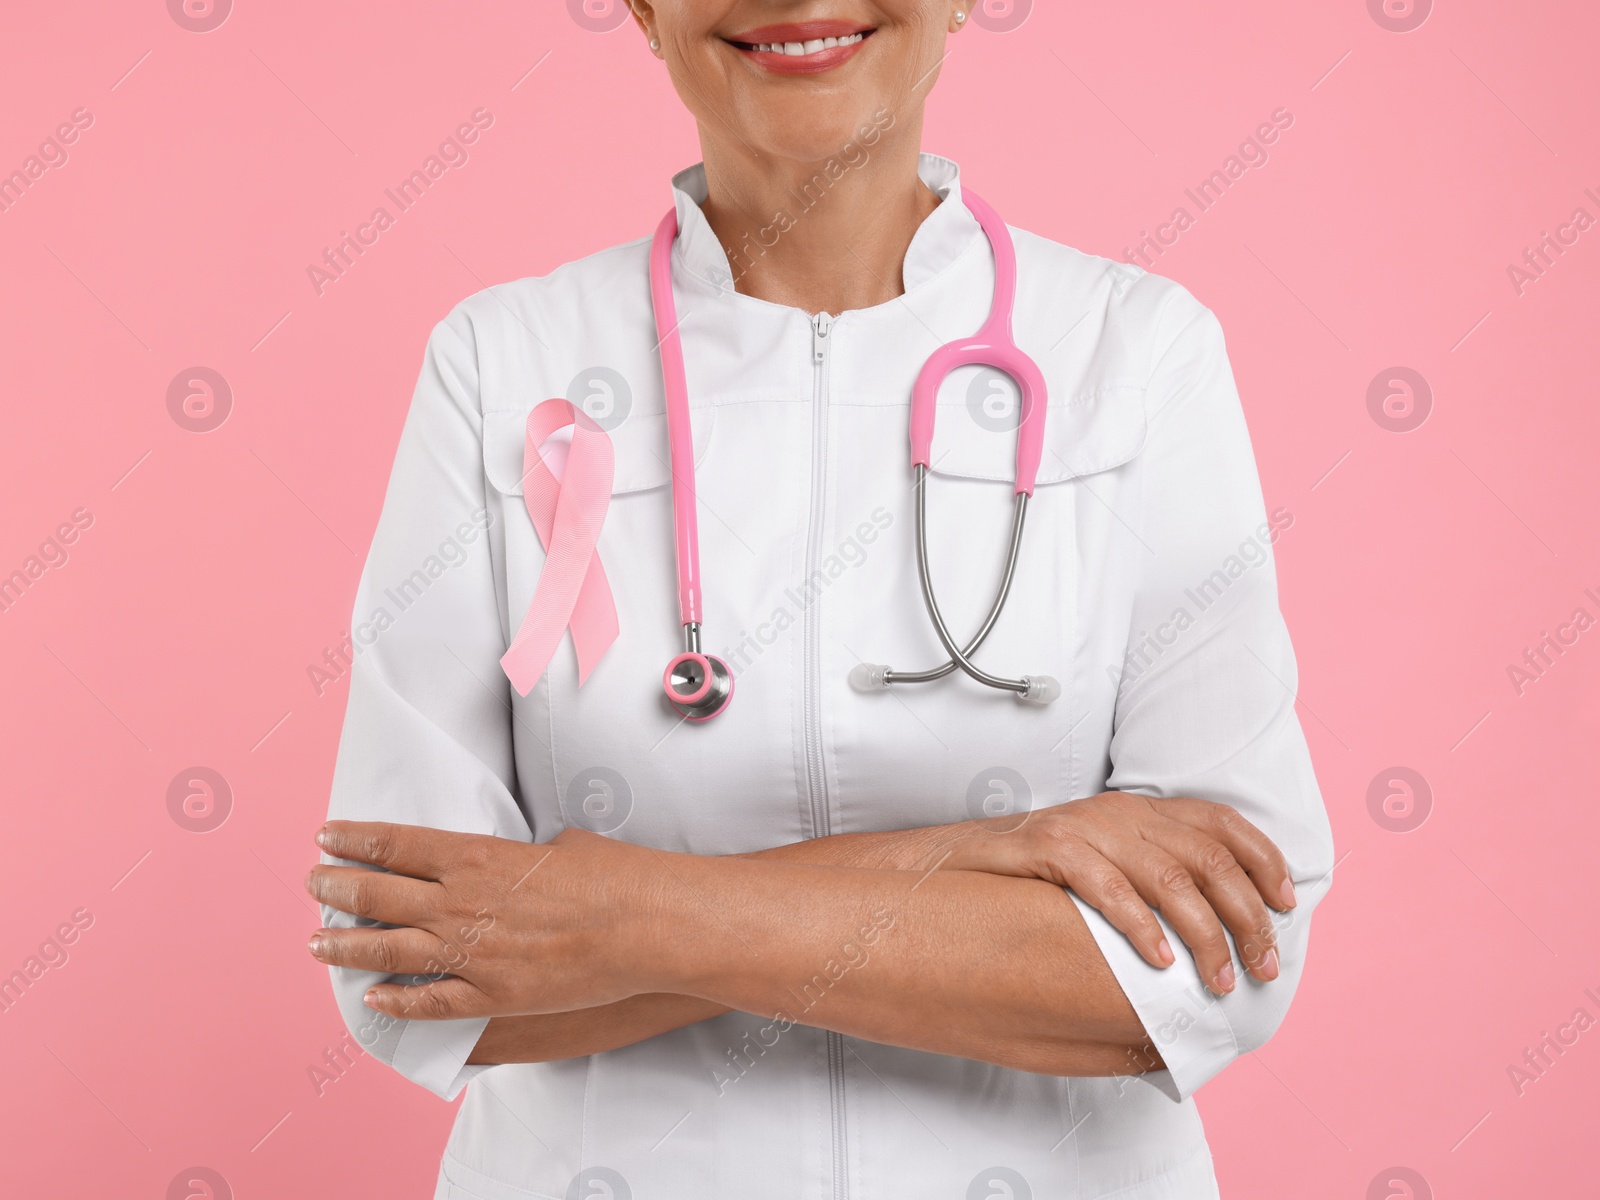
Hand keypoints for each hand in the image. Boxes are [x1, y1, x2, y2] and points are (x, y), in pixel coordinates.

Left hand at [305, 822, 658, 1020]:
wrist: (647, 925)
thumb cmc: (614, 875)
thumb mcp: (561, 843)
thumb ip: (522, 856)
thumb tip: (518, 860)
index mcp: (476, 856)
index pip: (394, 844)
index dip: (354, 840)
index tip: (327, 837)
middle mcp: (460, 903)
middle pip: (376, 895)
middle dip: (335, 889)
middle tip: (313, 884)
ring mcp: (471, 954)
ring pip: (385, 951)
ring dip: (344, 946)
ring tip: (317, 941)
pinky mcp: (491, 997)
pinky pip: (427, 1002)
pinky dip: (395, 1001)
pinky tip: (373, 998)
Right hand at [936, 792, 1295, 993]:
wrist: (947, 860)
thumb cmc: (1026, 875)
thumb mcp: (1097, 862)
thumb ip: (1145, 877)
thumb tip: (1209, 924)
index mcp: (1136, 811)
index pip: (1218, 821)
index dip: (1261, 858)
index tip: (1287, 902)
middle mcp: (1117, 813)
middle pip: (1207, 857)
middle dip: (1246, 915)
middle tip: (1261, 965)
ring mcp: (1082, 829)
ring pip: (1169, 877)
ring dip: (1205, 934)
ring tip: (1219, 978)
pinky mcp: (1047, 850)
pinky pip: (1108, 888)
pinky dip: (1141, 926)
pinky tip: (1159, 961)